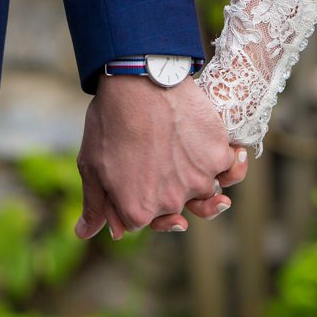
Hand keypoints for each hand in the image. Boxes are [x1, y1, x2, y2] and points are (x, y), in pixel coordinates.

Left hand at [74, 74, 246, 239]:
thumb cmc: (109, 122)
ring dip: (200, 183)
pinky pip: (231, 170)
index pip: (143, 221)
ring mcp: (198, 182)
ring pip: (206, 194)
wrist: (138, 82)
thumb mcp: (92, 166)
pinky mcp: (217, 157)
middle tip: (161, 165)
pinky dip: (231, 164)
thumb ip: (95, 205)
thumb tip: (85, 234)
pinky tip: (229, 154)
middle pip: (175, 209)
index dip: (137, 202)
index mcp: (138, 211)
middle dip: (166, 192)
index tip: (135, 184)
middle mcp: (172, 203)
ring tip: (192, 162)